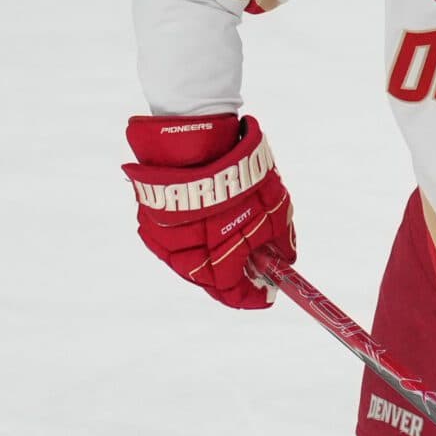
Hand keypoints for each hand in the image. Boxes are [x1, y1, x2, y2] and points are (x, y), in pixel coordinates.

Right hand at [122, 113, 294, 309]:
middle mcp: (184, 260)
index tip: (269, 291)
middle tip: (253, 260)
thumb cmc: (238, 178)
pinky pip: (173, 238)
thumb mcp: (275, 211)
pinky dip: (191, 234)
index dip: (254, 295)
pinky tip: (206, 217)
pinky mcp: (150, 221)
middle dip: (234, 273)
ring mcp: (163, 242)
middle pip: (212, 281)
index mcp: (215, 265)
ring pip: (191, 260)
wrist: (194, 140)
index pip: (234, 295)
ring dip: (212, 253)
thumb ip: (280, 242)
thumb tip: (285, 259)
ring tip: (231, 231)